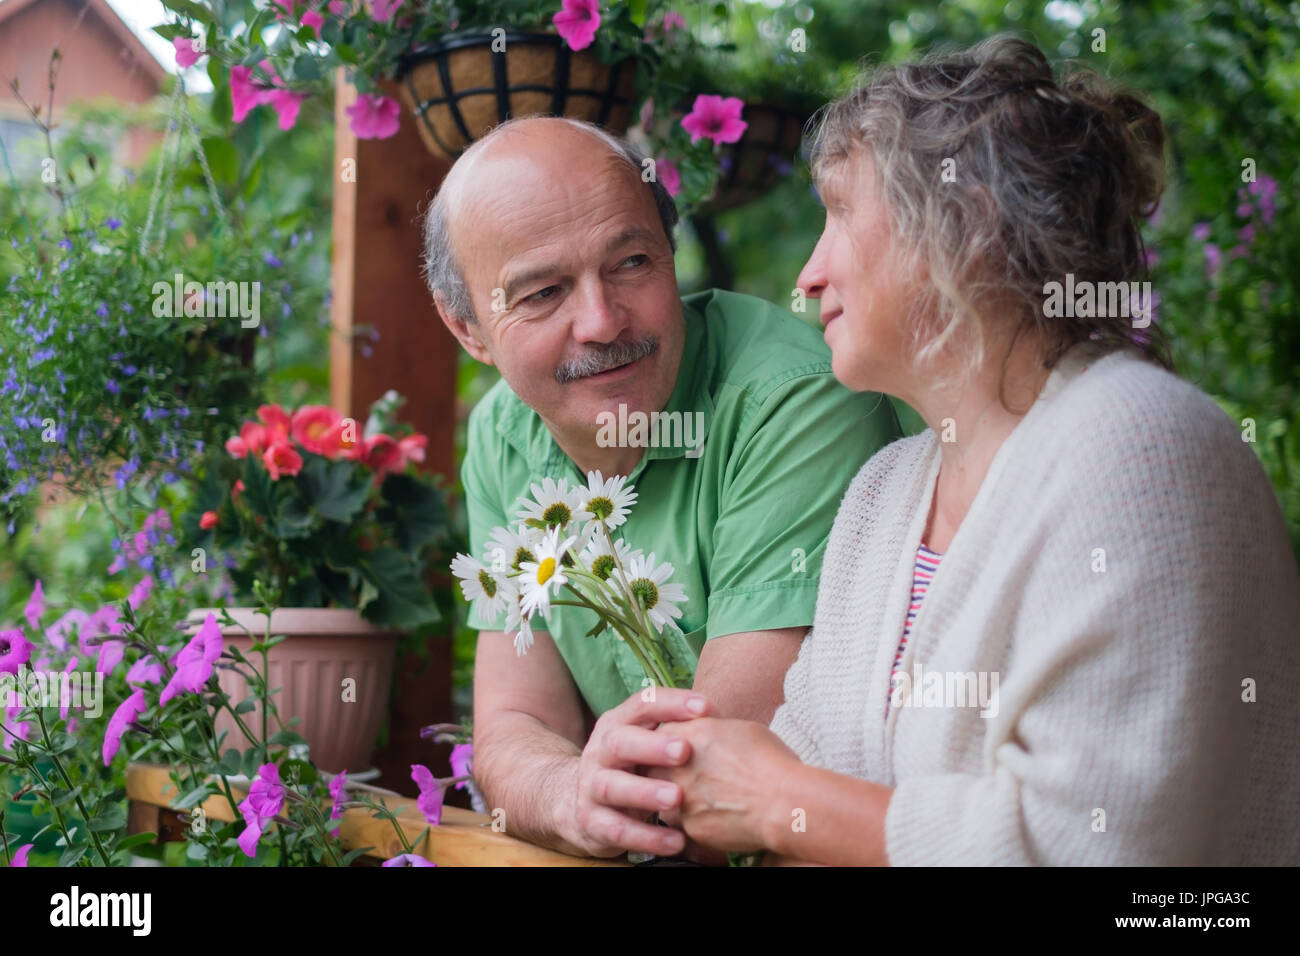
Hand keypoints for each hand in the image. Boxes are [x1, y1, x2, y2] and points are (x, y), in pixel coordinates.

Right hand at [558, 688, 709, 857]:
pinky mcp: (592, 822)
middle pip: (621, 742)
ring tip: (677, 798)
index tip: (703, 707)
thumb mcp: (647, 742)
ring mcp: (591, 787)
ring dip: (646, 792)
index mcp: (618, 723)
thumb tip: (724, 724)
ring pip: (614, 787)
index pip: (641, 704)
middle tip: (684, 751)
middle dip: (652, 746)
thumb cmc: (633, 766)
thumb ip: (678, 731)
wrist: (579, 802)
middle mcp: (600, 751)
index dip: (671, 704)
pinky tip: (675, 841)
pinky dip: (647, 837)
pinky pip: (618, 830)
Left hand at [647, 717, 800, 853]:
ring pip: (664, 798)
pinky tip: (719, 817)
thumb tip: (708, 735)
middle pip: (653, 767)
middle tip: (688, 777)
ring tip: (706, 799)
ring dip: (677, 798)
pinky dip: (697, 821)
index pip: (661, 736)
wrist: (782, 801)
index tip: (680, 752)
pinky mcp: (688, 827)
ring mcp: (678, 798)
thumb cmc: (770, 760)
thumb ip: (712, 730)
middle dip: (666, 772)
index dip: (672, 745)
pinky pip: (684, 824)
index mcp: (687, 734)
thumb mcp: (740, 728)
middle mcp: (674, 765)